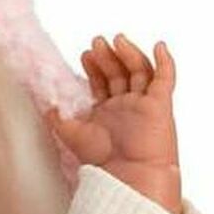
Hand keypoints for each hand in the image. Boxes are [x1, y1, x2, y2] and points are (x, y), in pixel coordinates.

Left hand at [45, 33, 182, 213]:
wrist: (126, 174)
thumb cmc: (100, 159)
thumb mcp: (70, 134)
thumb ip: (58, 119)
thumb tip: (47, 105)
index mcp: (107, 111)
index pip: (102, 81)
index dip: (95, 66)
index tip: (85, 54)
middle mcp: (126, 105)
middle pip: (119, 72)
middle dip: (108, 56)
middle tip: (97, 42)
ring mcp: (144, 104)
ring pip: (140, 71)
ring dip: (130, 54)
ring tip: (117, 40)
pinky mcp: (160, 104)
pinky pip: (166, 78)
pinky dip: (165, 61)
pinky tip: (158, 46)